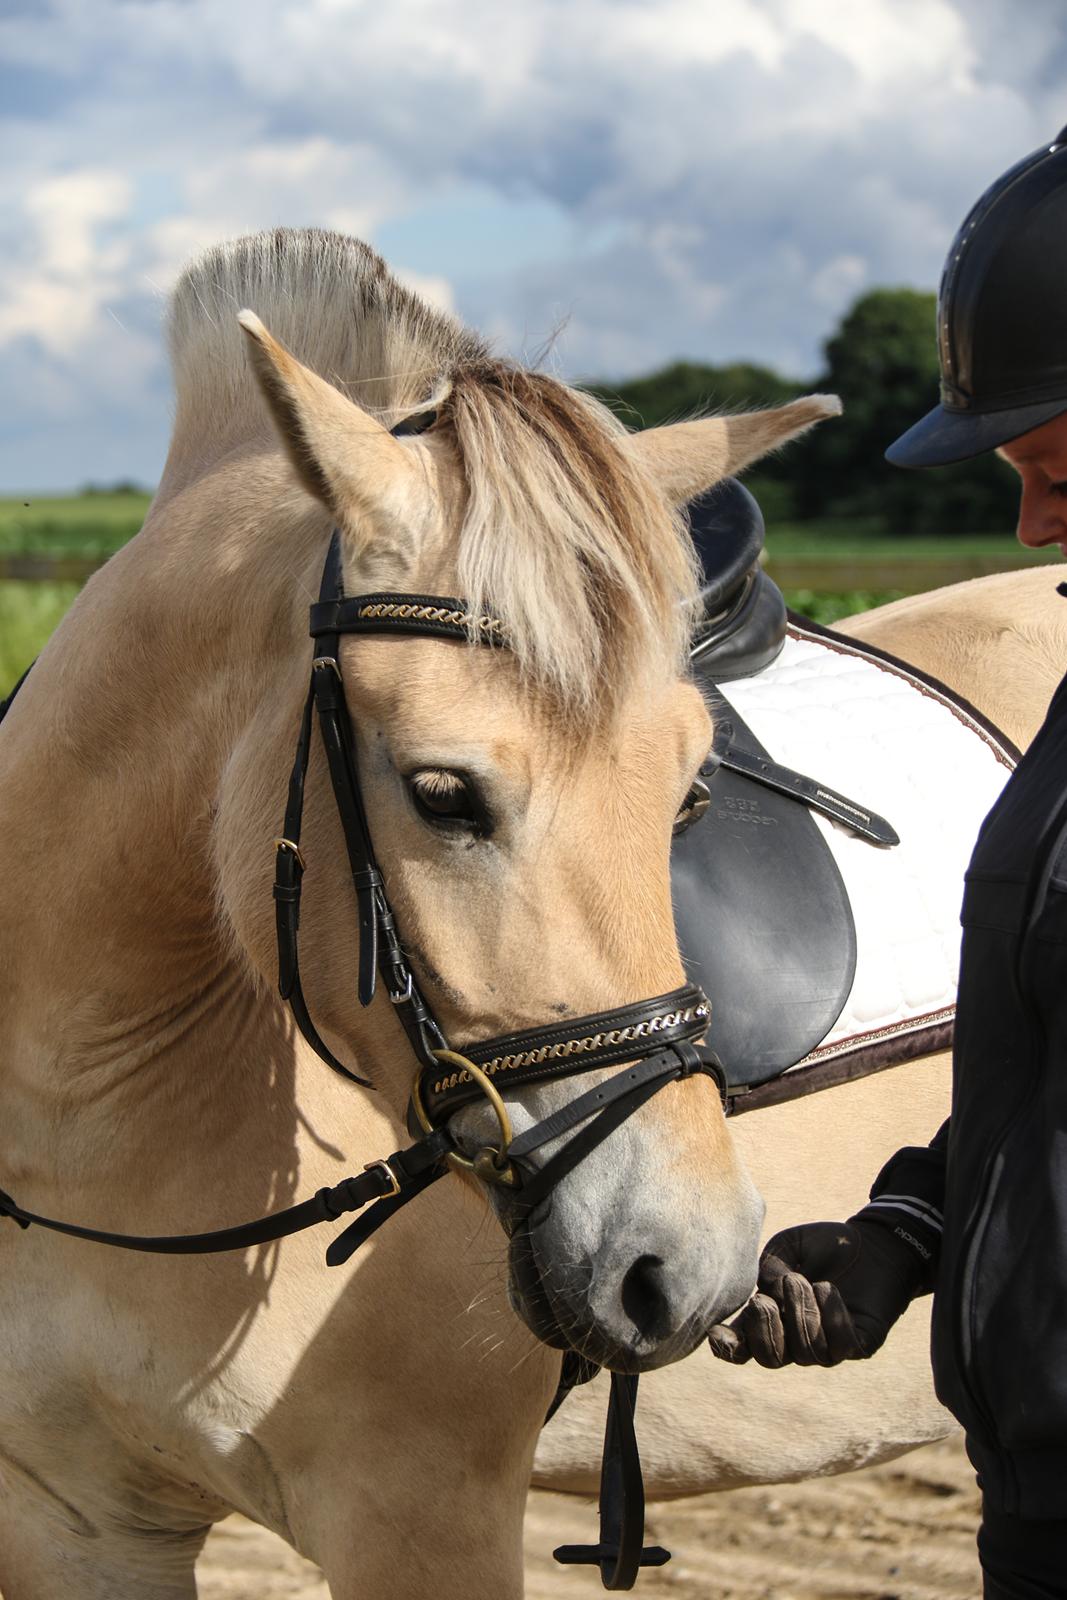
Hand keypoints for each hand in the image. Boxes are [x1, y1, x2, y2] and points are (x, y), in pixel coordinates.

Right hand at [707, 1217, 927, 1368]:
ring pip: (806, 1353)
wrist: (871, 1242)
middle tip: (764, 1300)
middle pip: (771, 1359)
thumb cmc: (824, 1247)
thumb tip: (768, 1294)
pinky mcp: (858, 1344)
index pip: (743, 1347)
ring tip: (805, 1280)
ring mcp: (827, 1346)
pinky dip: (830, 1316)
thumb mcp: (787, 1248)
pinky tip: (828, 1288)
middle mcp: (796, 1338)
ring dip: (800, 1313)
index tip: (718, 1334)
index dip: (727, 1348)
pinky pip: (840, 1346)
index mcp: (771, 1317)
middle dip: (764, 1332)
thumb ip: (769, 1269)